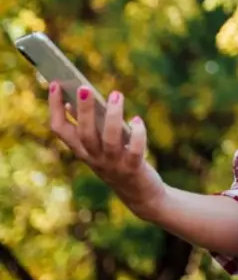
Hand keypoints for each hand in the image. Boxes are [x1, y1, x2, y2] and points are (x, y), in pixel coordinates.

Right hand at [48, 82, 165, 219]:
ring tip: (116, 94)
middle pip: (84, 134)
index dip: (55, 107)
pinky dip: (137, 135)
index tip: (56, 84)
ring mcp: (113, 165)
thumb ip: (91, 127)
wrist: (140, 195)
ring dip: (113, 116)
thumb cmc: (119, 162)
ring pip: (109, 140)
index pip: (60, 129)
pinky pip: (135, 151)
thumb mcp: (100, 146)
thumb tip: (77, 100)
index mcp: (81, 151)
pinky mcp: (134, 169)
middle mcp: (94, 159)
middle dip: (83, 111)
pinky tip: (137, 120)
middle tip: (84, 87)